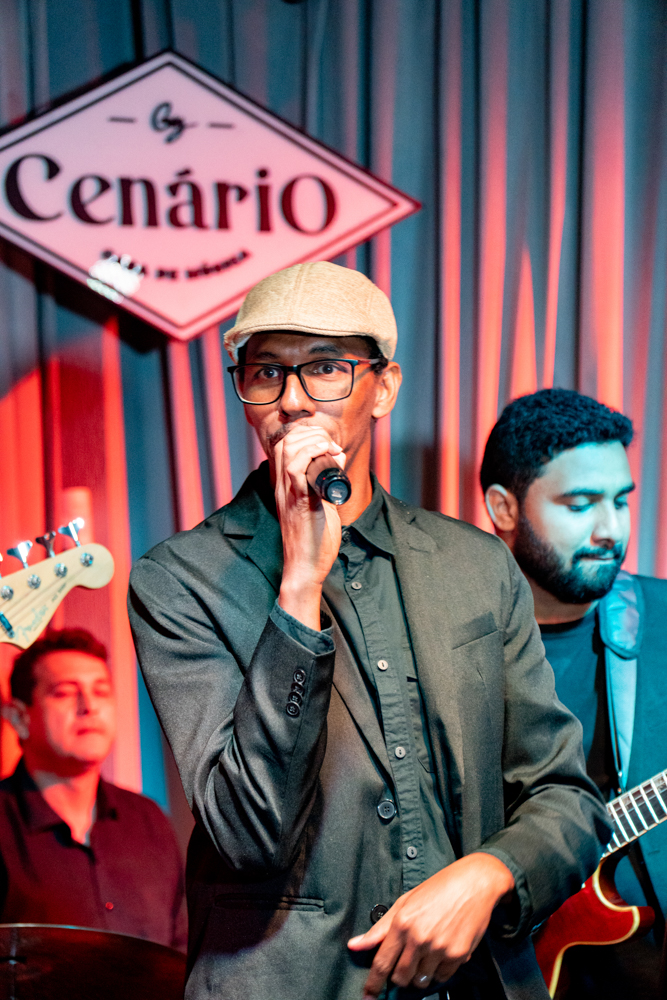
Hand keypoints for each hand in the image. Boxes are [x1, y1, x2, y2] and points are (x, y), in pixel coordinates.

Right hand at [275, 424, 344, 629]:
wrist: (305, 569)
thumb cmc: (314, 541)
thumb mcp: (320, 505)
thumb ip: (323, 486)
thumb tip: (336, 463)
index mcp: (286, 487)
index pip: (284, 447)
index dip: (305, 435)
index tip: (327, 443)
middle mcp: (283, 487)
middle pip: (285, 442)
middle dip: (311, 433)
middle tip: (331, 445)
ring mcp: (288, 494)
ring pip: (288, 450)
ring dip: (312, 441)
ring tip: (330, 448)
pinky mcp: (298, 503)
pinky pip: (295, 470)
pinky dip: (311, 454)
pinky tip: (327, 453)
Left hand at [347, 853, 514, 997]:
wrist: (473, 883)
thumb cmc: (438, 889)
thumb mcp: (404, 902)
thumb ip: (379, 928)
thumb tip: (354, 945)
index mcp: (402, 923)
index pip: (382, 963)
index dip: (373, 984)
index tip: (368, 995)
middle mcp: (419, 938)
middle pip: (401, 976)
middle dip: (400, 976)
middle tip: (406, 964)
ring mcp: (439, 948)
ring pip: (421, 980)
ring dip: (420, 974)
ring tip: (427, 953)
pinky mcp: (457, 955)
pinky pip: (442, 977)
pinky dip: (439, 971)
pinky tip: (441, 952)